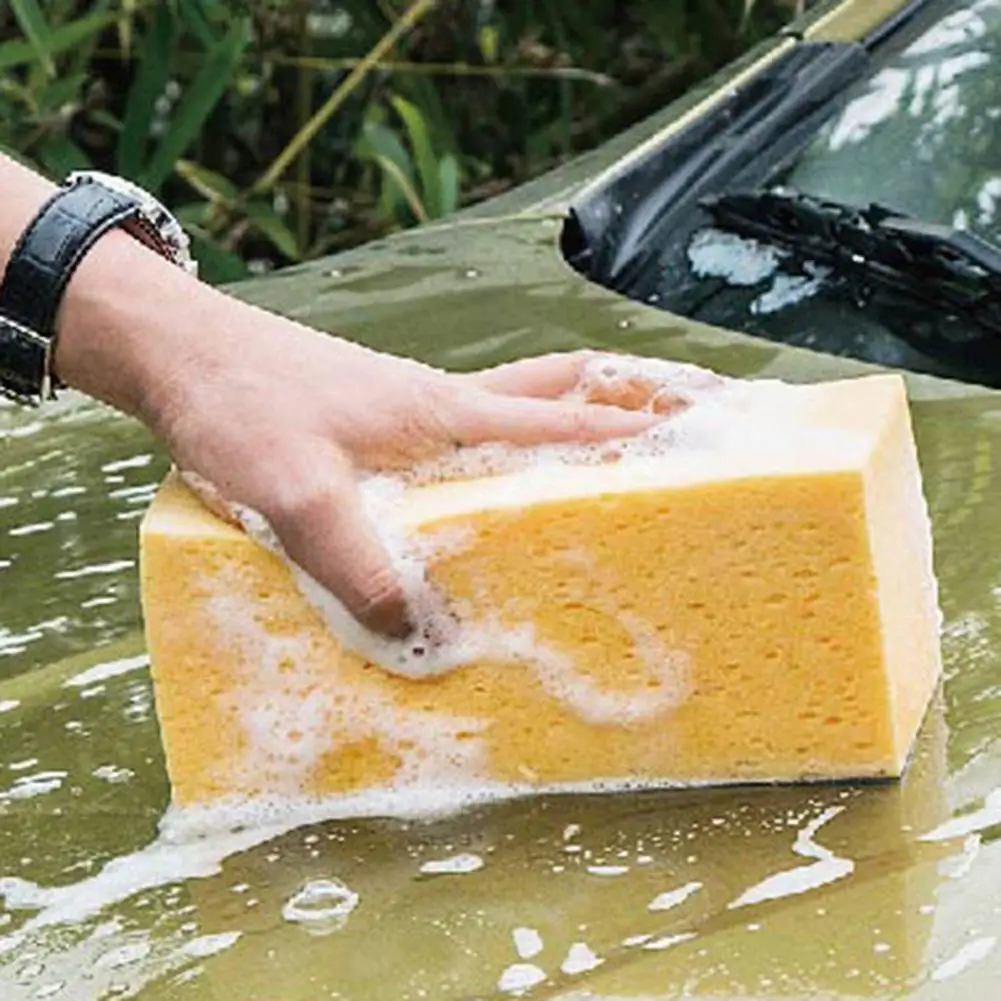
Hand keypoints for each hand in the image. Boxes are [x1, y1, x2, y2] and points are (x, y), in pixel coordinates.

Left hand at [154, 307, 668, 637]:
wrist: (181, 354)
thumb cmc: (241, 404)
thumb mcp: (296, 491)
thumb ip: (357, 562)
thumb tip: (418, 633)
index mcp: (442, 412)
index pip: (559, 418)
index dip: (628, 429)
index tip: (695, 432)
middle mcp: (438, 403)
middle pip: (552, 389)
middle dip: (618, 394)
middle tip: (672, 410)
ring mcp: (409, 407)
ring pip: (512, 401)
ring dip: (565, 409)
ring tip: (606, 433)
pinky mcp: (377, 421)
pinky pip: (462, 426)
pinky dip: (501, 434)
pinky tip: (485, 472)